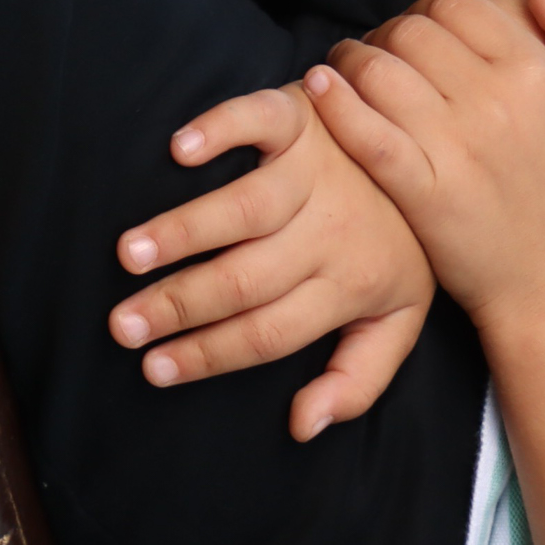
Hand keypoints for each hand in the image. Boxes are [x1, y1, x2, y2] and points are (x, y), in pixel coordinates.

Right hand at [109, 84, 436, 442]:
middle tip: (121, 324)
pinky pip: (260, 118)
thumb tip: (303, 427)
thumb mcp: (397, 321)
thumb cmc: (393, 246)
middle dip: (180, 305)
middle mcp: (336, 229)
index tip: (154, 370)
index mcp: (354, 285)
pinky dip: (221, 127)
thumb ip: (358, 379)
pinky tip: (179, 150)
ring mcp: (319, 170)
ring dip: (185, 230)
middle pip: (248, 278)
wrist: (423, 156)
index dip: (210, 354)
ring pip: (247, 207)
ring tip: (129, 255)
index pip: (270, 331)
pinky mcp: (302, 117)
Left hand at [304, 0, 544, 328]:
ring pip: (380, 70)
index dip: (424, 9)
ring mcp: (459, 148)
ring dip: (351, 62)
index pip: (456, 4)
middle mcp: (499, 102)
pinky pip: (367, 130)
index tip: (416, 36)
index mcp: (539, 74)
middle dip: (384, 35)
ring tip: (346, 75)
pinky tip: (322, 89)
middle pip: (411, 31)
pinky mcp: (425, 192)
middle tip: (376, 57)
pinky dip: (336, 102)